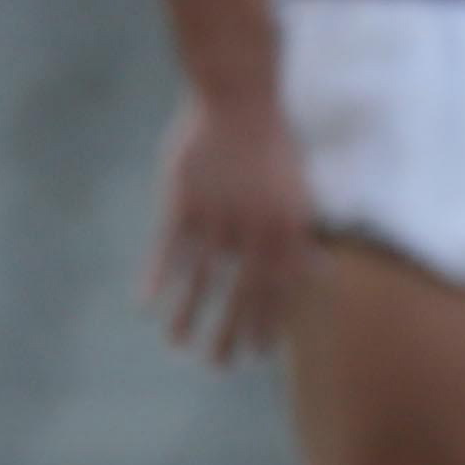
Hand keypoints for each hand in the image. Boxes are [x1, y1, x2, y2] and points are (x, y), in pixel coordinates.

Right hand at [144, 93, 318, 363]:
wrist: (241, 98)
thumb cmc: (272, 145)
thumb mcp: (299, 191)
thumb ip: (303, 235)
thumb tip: (319, 271)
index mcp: (288, 228)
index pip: (281, 289)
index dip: (269, 323)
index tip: (259, 353)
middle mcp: (255, 229)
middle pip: (242, 294)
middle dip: (231, 333)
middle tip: (219, 367)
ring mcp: (217, 217)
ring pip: (201, 279)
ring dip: (189, 316)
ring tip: (179, 346)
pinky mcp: (182, 202)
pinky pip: (167, 250)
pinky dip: (156, 278)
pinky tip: (146, 303)